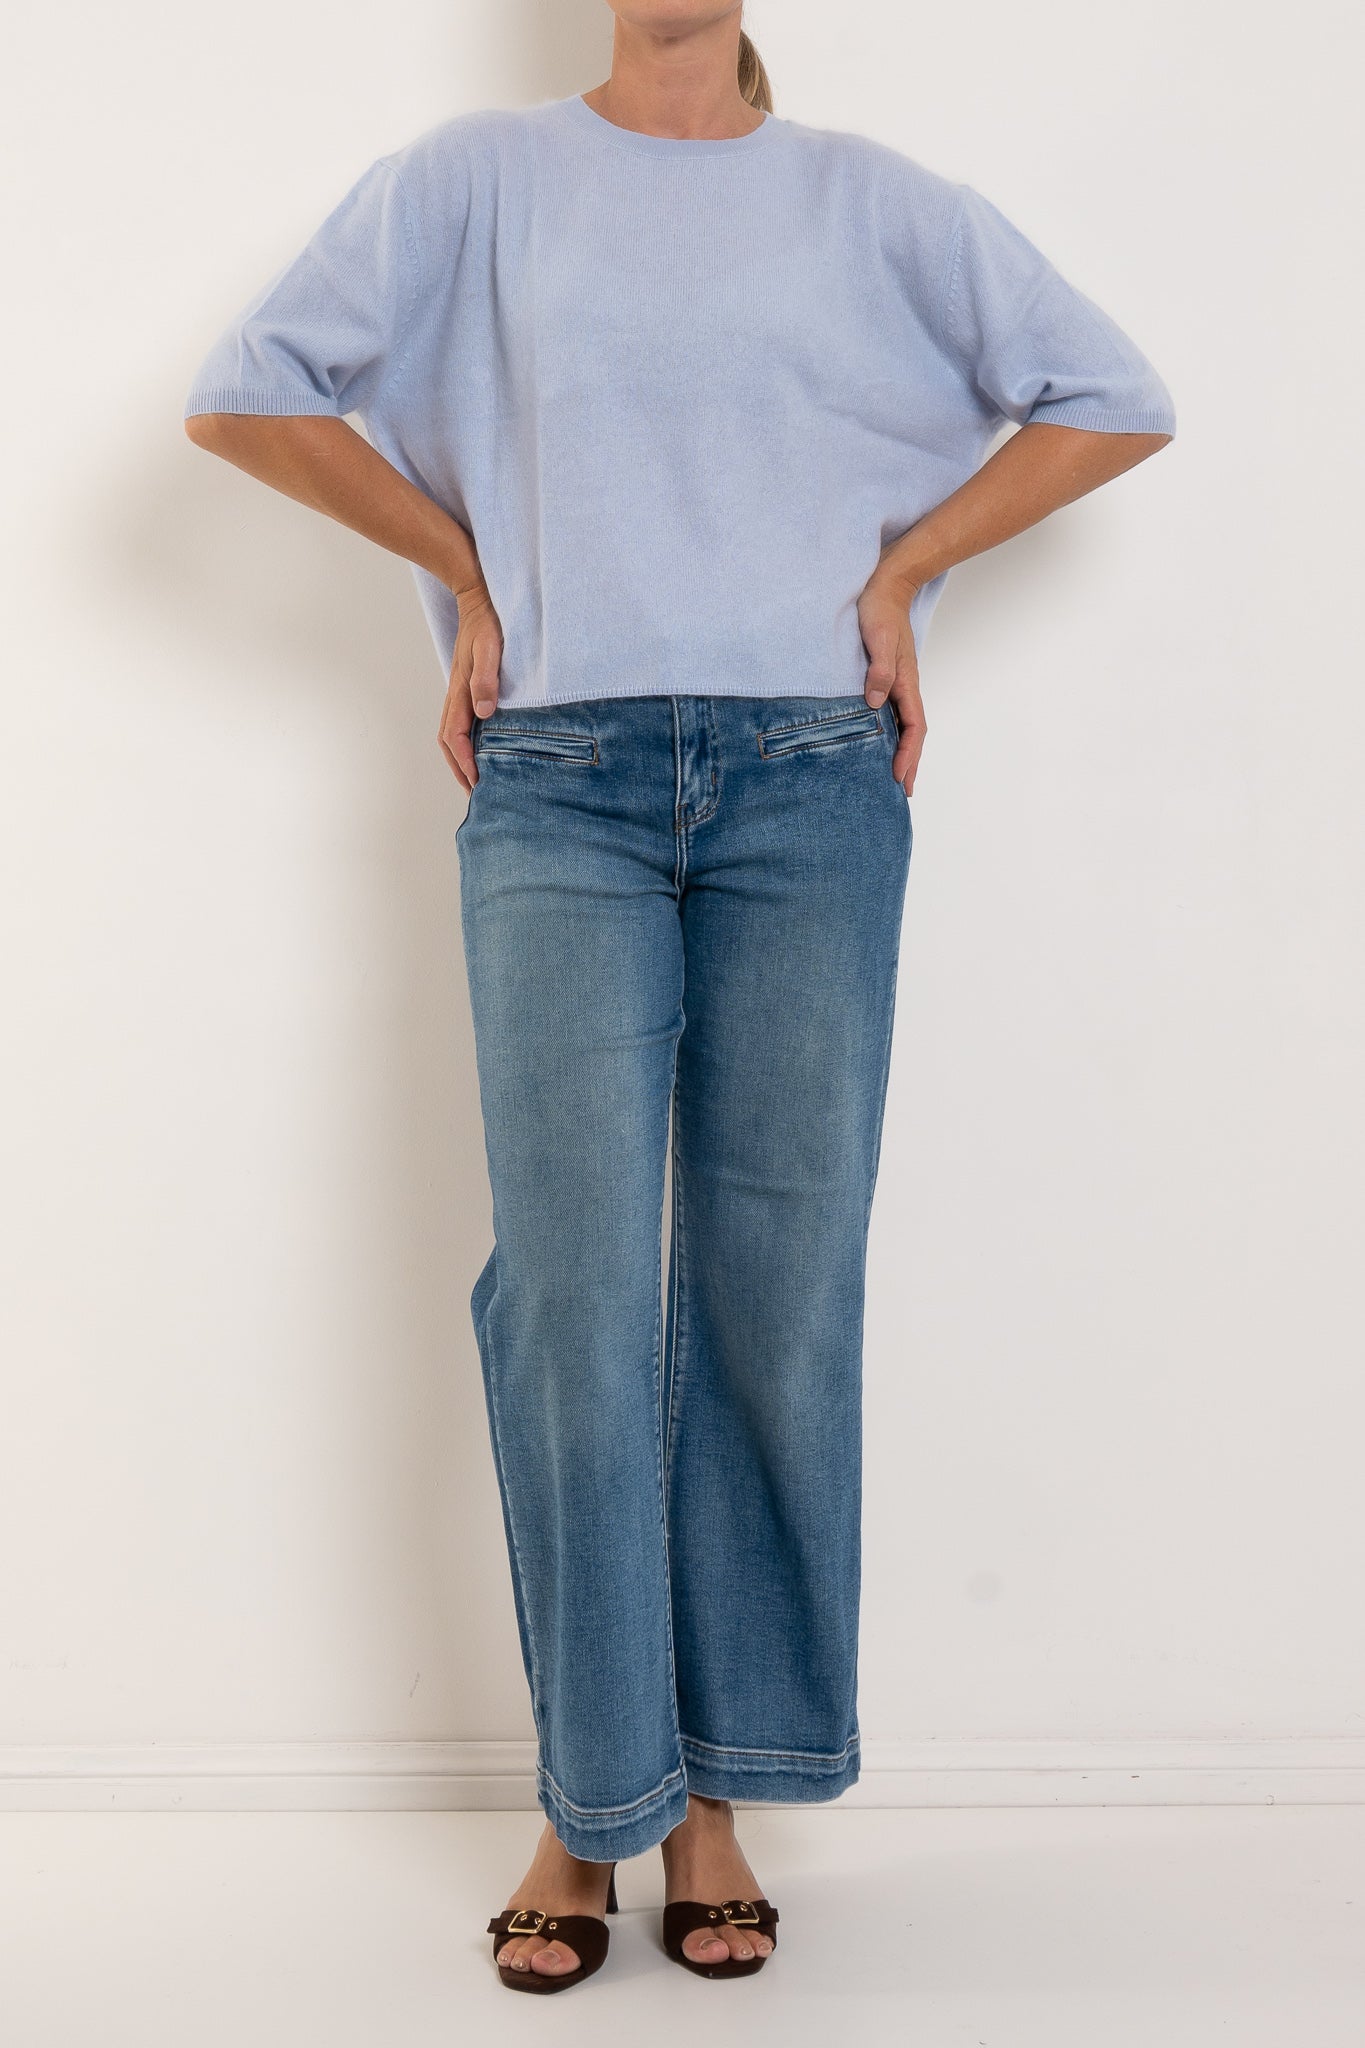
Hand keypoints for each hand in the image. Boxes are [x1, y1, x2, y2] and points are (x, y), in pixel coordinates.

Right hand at [438, 582, 503, 792]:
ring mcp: (459, 691)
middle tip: (473, 792)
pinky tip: (478, 746)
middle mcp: (456, 695)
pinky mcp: (466, 686)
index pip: (457, 736)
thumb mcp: (490, 648)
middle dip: (458, 768)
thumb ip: (487, 679)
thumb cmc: (487, 622)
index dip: (465, 762)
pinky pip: (460, 721)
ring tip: (472, 777)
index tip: (476, 783)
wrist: (478, 598)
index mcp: (460, 691)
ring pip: (451, 733)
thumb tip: (485, 712)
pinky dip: (464, 741)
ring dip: (459, 757)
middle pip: (449, 740)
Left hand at [857, 571, 925, 793]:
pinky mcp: (887, 677)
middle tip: (905, 790)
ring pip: (905, 724)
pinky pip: (893, 713)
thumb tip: (875, 702)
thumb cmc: (880, 609)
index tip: (901, 776)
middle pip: (913, 732)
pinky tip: (882, 741)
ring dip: (904, 750)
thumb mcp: (879, 638)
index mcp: (906, 681)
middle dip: (911, 762)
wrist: (886, 585)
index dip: (908, 753)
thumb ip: (879, 670)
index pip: (913, 726)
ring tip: (898, 775)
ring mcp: (897, 682)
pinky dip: (892, 733)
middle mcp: (905, 686)